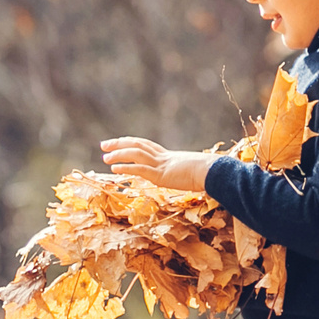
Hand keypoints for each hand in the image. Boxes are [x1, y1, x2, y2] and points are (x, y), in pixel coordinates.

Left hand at [100, 137, 216, 191]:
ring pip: (135, 155)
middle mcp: (163, 157)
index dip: (130, 143)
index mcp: (169, 157)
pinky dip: (126, 167)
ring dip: (118, 154)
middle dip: (119, 144)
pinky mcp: (161, 175)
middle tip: (103, 144)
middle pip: (137, 145)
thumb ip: (188, 173)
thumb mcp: (194, 172)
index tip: (118, 142)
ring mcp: (162, 165)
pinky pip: (140, 169)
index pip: (145, 146)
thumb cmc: (210, 173)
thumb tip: (193, 177)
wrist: (215, 172)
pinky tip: (114, 168)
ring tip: (105, 157)